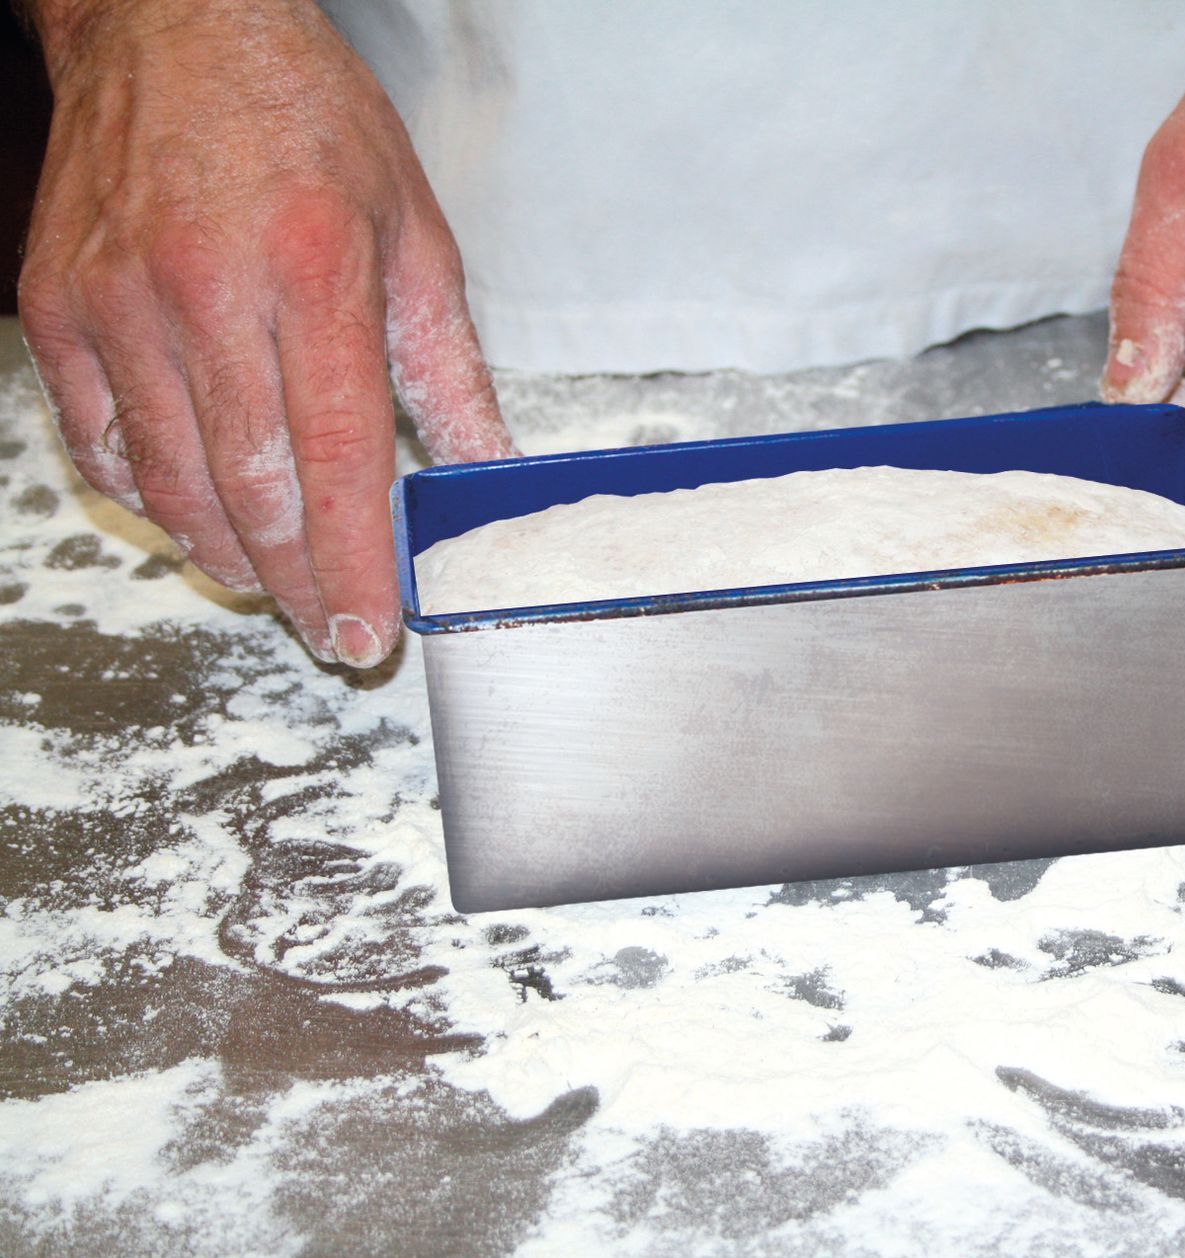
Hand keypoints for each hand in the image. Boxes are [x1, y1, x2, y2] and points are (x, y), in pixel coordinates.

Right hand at [18, 0, 514, 665]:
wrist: (174, 29)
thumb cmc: (308, 123)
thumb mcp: (415, 234)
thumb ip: (450, 368)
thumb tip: (486, 471)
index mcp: (316, 271)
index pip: (336, 457)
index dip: (353, 562)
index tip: (371, 628)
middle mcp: (206, 288)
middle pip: (250, 489)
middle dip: (297, 583)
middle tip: (330, 629)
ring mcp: (118, 299)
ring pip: (169, 481)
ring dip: (226, 553)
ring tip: (274, 583)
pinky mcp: (57, 303)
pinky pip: (97, 441)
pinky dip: (149, 497)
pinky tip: (195, 514)